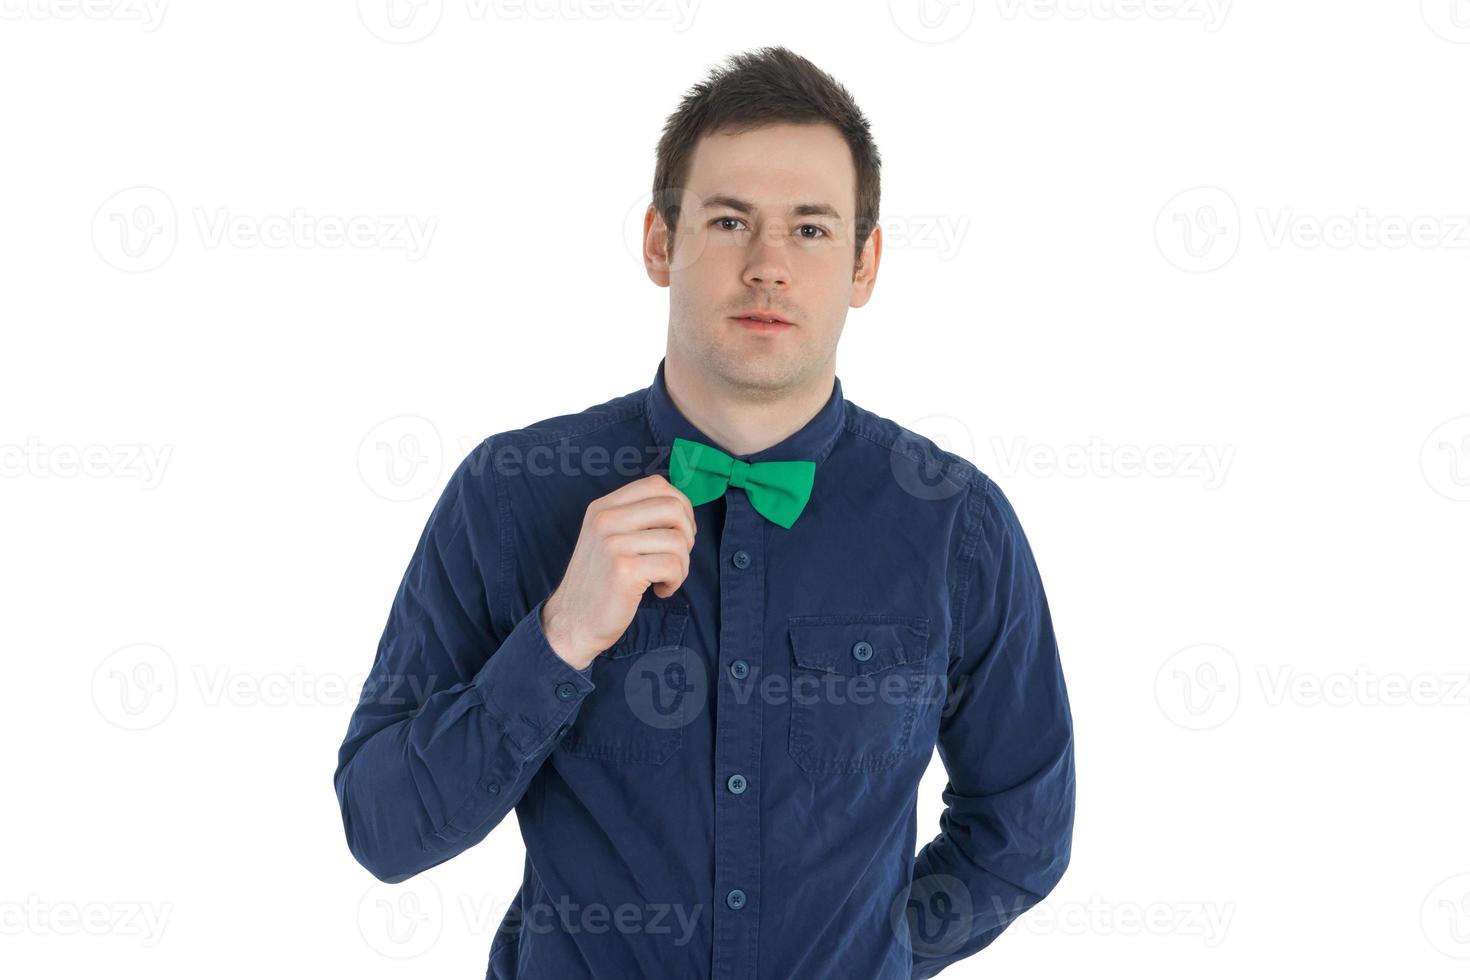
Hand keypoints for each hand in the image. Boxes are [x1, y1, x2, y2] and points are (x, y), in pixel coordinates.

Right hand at [539, 474, 695, 670]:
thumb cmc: (601, 583)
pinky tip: (660, 590)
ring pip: (678, 540)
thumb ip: (636, 518)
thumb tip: (683, 508)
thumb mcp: (608, 538)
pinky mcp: (624, 570)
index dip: (680, 505)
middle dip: (687, 535)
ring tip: (665, 579)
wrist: (573, 622)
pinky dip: (675, 581)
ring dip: (682, 565)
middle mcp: (606, 519)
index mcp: (603, 507)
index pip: (656, 484)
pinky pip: (673, 565)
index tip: (677, 532)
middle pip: (673, 508)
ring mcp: (613, 543)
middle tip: (675, 558)